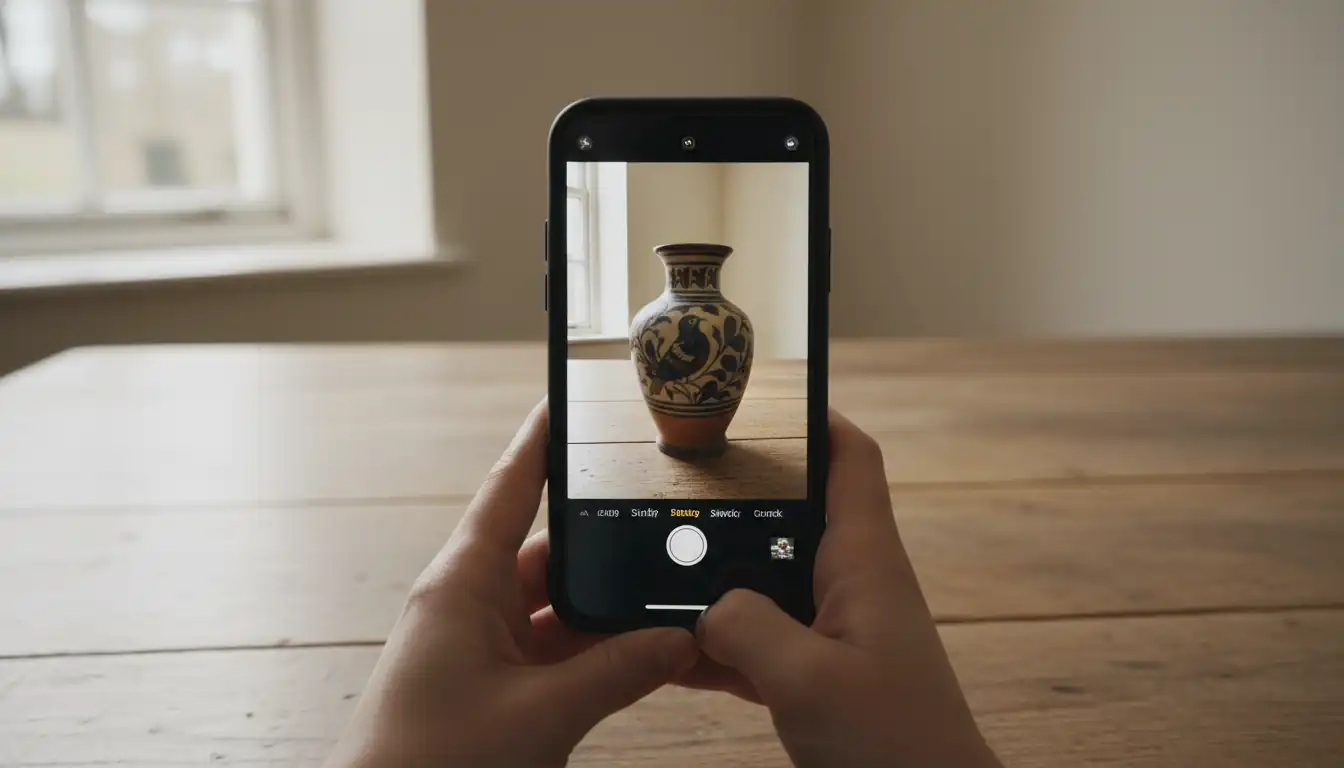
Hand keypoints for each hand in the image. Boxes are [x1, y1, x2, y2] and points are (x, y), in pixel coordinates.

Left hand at [326, 400, 697, 767]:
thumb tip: (680, 640)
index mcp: (463, 583)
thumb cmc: (430, 765)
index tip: (568, 399)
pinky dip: (593, 653)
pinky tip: (637, 658)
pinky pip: (552, 650)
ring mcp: (480, 645)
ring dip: (604, 613)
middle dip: (606, 549)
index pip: (511, 488)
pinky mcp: (492, 684)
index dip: (542, 441)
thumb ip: (618, 673)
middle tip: (661, 527)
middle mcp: (470, 603)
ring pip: (557, 607)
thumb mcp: (541, 715)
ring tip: (663, 605)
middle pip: (550, 552)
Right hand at [693, 410, 1002, 767]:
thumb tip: (705, 611)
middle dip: (737, 501)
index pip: (851, 460)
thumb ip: (746, 628)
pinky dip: (717, 643)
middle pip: (793, 513)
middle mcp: (851, 584)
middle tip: (676, 485)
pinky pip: (757, 640)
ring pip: (765, 581)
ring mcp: (835, 630)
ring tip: (655, 567)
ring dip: (716, 580)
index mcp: (865, 562)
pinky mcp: (819, 673)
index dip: (815, 419)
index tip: (760, 399)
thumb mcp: (807, 680)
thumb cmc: (896, 746)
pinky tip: (669, 650)